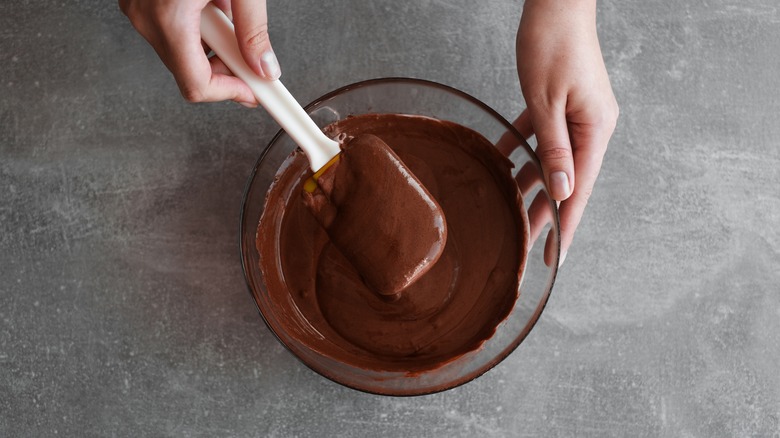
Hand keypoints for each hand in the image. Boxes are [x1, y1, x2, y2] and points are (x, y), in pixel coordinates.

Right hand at [119, 0, 279, 105]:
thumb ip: (254, 29)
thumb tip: (264, 68)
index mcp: (169, 18)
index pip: (198, 86)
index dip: (231, 94)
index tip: (255, 93)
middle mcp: (145, 18)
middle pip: (190, 70)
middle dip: (226, 65)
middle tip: (252, 51)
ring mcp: (137, 9)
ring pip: (181, 49)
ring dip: (213, 41)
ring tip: (227, 6)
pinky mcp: (137, 1)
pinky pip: (169, 28)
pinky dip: (196, 24)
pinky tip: (210, 1)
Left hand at [515, 0, 618, 263]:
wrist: (555, 2)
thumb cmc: (552, 45)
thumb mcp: (547, 102)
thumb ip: (554, 149)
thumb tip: (563, 191)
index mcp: (595, 130)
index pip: (579, 190)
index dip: (566, 225)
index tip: (555, 256)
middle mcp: (592, 127)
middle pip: (566, 181)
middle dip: (545, 214)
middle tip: (527, 247)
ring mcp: (577, 116)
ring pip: (552, 162)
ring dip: (530, 186)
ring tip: (511, 214)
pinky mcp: (561, 103)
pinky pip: (541, 136)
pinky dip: (522, 151)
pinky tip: (502, 164)